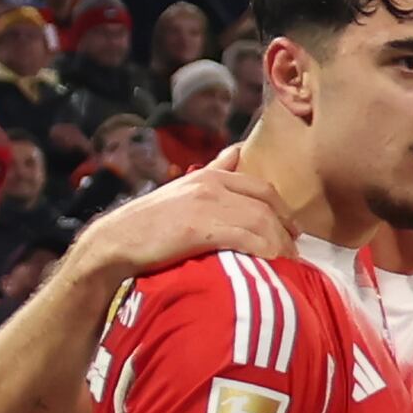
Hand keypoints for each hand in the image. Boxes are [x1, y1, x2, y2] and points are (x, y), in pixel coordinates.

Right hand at [68, 149, 291, 278]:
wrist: (116, 241)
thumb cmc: (152, 222)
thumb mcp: (186, 189)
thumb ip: (215, 171)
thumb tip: (238, 150)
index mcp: (209, 176)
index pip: (261, 188)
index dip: (283, 209)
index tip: (294, 229)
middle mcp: (211, 186)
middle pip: (266, 205)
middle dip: (286, 229)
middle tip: (295, 250)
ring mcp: (206, 206)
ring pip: (261, 222)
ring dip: (280, 244)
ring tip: (287, 262)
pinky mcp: (201, 228)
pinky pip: (247, 238)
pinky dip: (265, 251)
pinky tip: (271, 262)